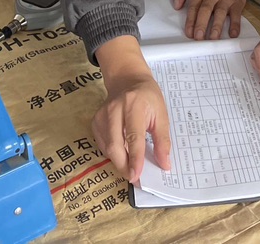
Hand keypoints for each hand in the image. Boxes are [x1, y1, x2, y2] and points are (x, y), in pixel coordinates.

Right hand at [92, 37, 170, 183]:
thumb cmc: (148, 97)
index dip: (135, 158)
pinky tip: (123, 154)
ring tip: (131, 168)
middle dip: (124, 166)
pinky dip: (112, 154)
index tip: (138, 175)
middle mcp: (114, 109)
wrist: (127, 80)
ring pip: (107, 148)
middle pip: (115, 145)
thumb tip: (164, 164)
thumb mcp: (161, 114)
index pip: (133, 136)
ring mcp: (102, 115)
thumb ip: (163, 140)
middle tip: (135, 178)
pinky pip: (102, 145)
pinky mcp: (95, 121)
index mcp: (133, 105)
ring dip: (119, 162)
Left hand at [172, 0, 245, 40]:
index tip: (189, 32)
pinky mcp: (237, 1)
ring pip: (221, 12)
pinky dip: (235, 25)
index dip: (191, 20)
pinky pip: (236, 14)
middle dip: (202, 24)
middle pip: (206, 9)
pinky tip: (232, 34)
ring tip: (213, 38)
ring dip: (217, 26)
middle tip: (199, 37)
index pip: (194, 6)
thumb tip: (176, 5)